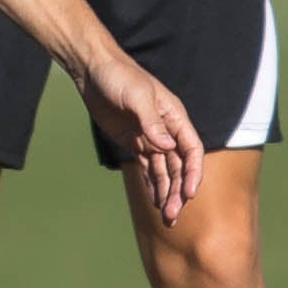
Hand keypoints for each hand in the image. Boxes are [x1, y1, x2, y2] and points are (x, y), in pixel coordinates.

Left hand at [82, 53, 203, 224]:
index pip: (191, 149)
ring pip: (165, 171)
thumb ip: (152, 122)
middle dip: (178, 191)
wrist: (94, 71)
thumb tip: (167, 147)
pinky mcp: (135, 143)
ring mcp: (151, 138)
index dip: (193, 172)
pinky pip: (148, 169)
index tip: (189, 193)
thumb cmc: (119, 77)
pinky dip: (152, 185)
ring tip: (166, 216)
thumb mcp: (137, 96)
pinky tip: (154, 202)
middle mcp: (167, 130)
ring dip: (166, 192)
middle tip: (172, 215)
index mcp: (174, 117)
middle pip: (179, 166)